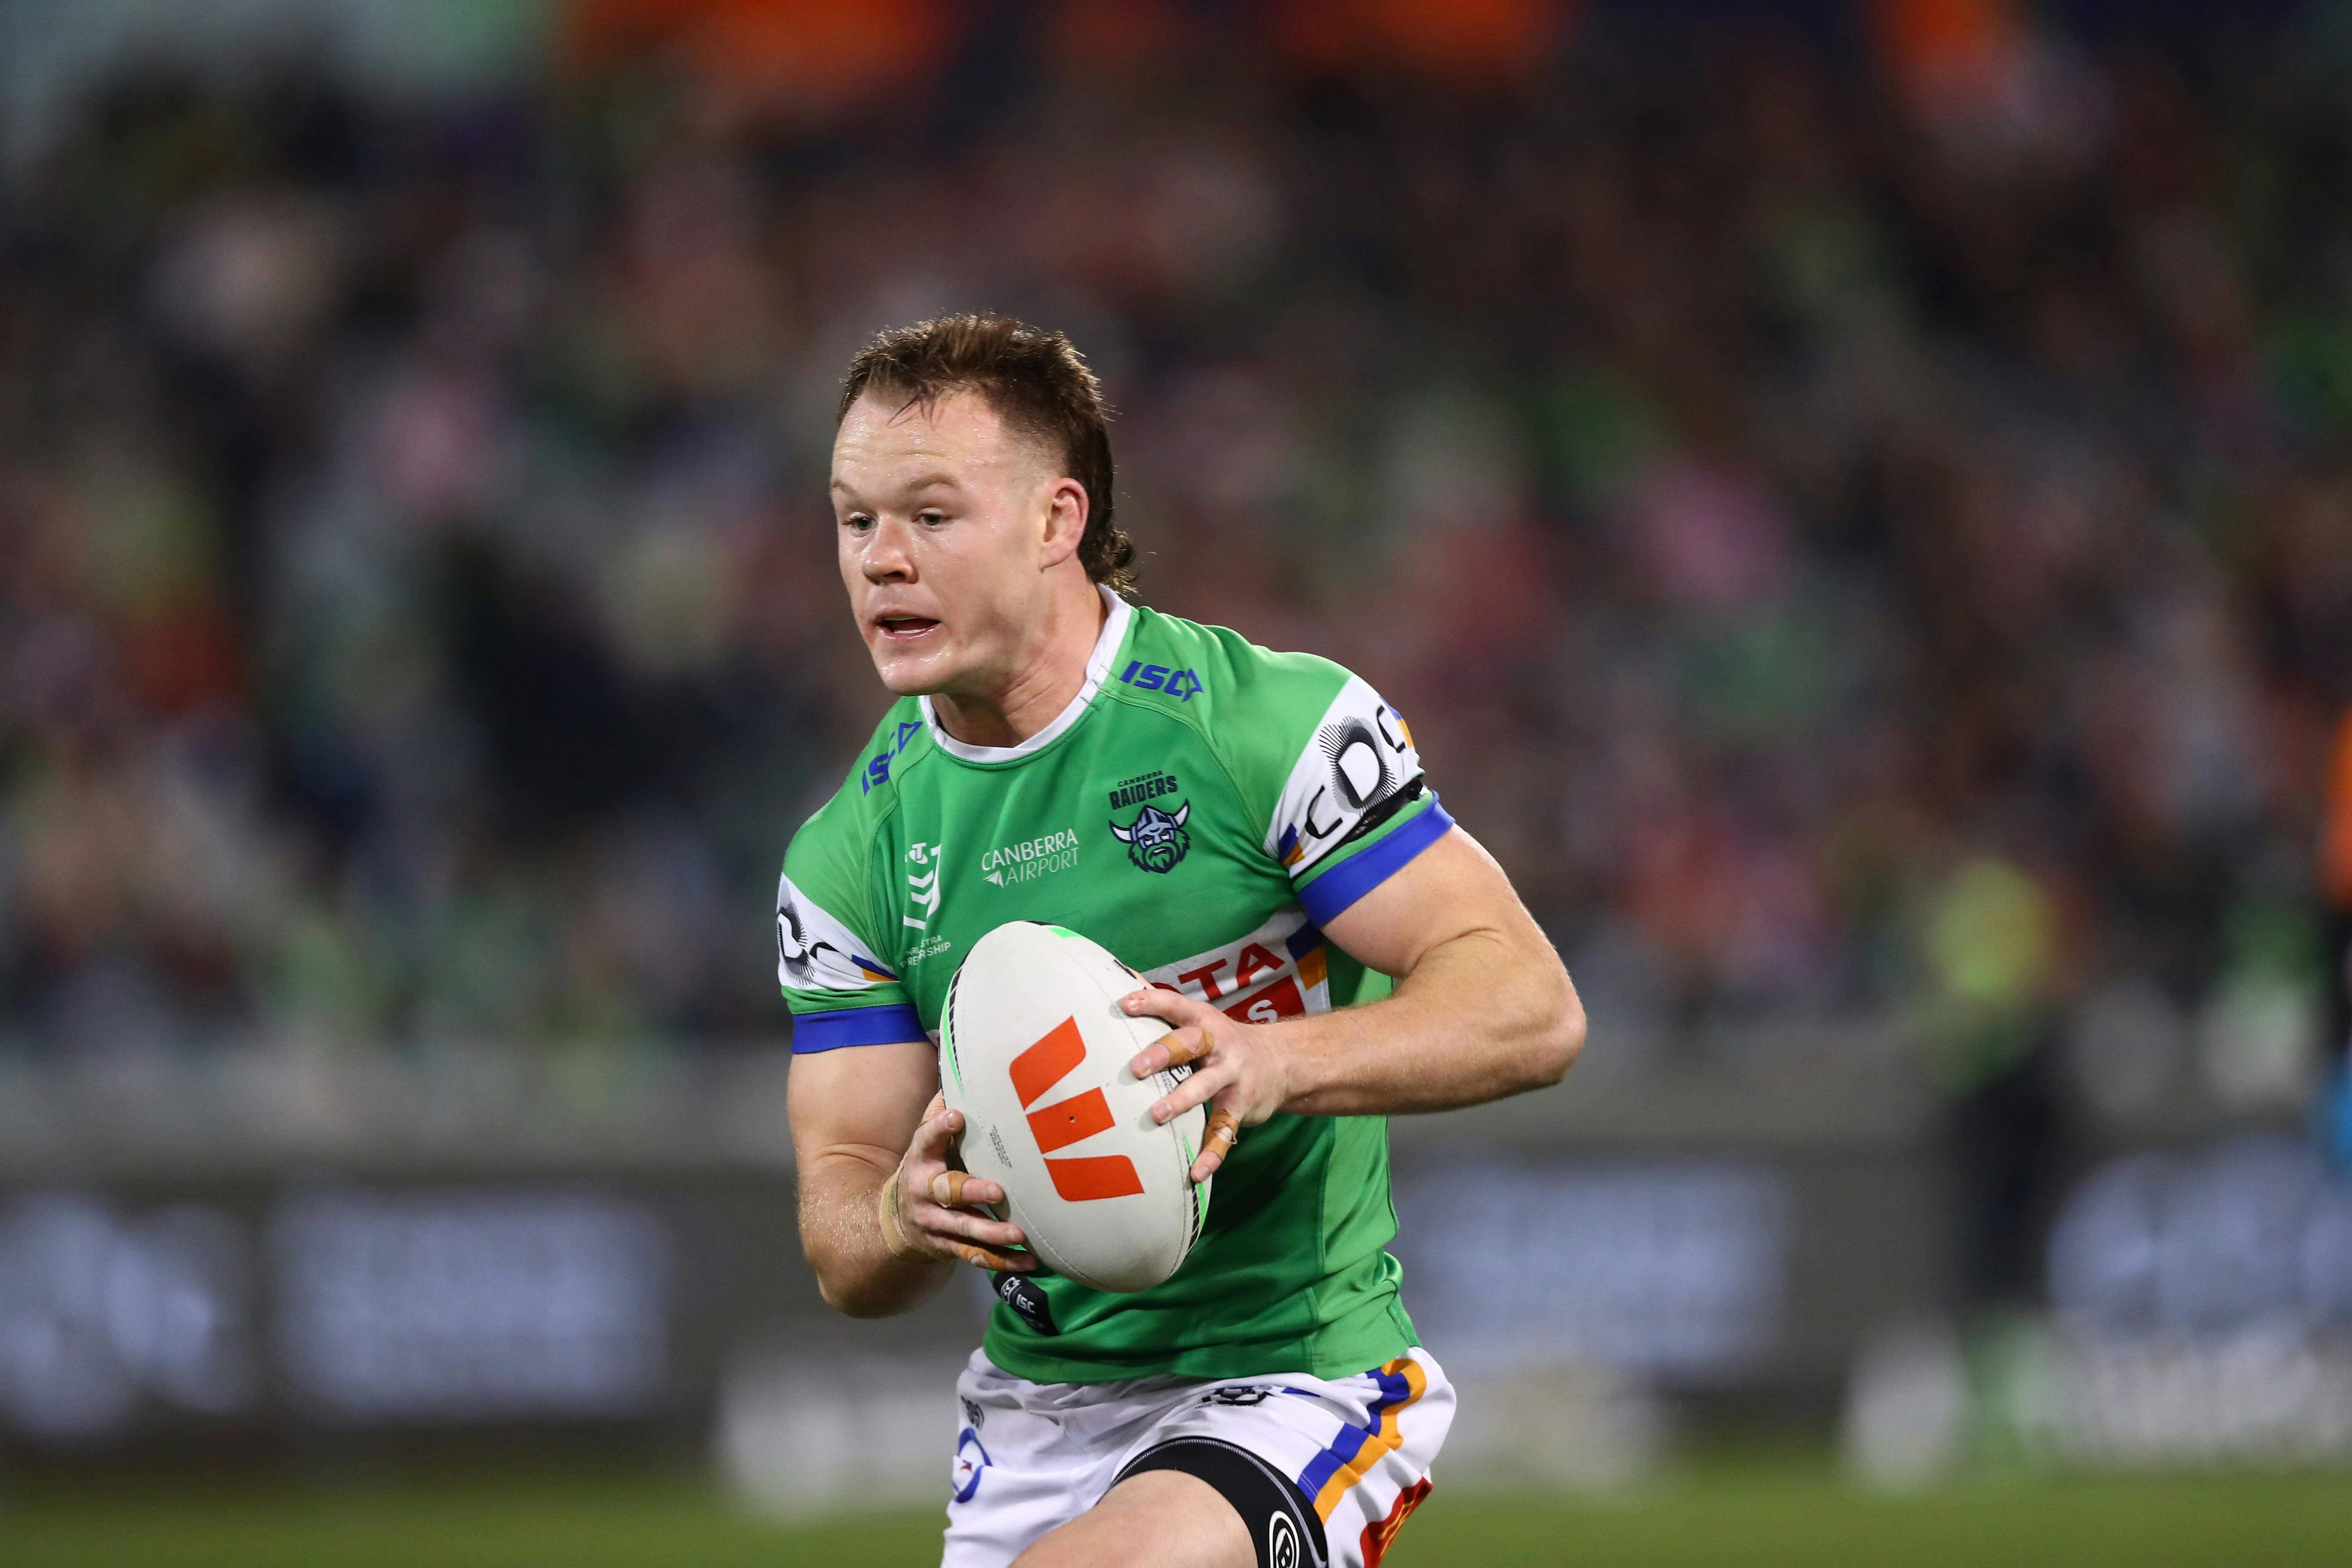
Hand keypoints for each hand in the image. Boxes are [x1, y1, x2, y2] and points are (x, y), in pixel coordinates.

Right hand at [880, 1093, 1036, 1272]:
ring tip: (1018, 1233)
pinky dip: (1002, 1260)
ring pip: (963, 1230)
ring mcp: (937, 1224)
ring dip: (992, 1232)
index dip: (938, 1128)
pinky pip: (976, 1256)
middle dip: (971, 1192)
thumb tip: (958, 1074)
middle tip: (997, 1191)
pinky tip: (1028, 1259)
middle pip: (947, 1192)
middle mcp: (926, 1193)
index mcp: (921, 1161)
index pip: (925, 1140)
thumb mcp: (924, 1143)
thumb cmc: (925, 1170)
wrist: (896, 1222)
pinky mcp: (949, 1247)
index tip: (956, 1116)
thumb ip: (939, 1115)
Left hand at [1121, 989, 1296, 1181]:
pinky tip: (1195, 1173)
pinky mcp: (1241, 1107)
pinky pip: (1224, 1132)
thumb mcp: (1203, 1022)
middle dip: (1163, 1054)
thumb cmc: (1224, 1043)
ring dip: (1181, 1101)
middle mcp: (1220, 1045)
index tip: (1125, 1004)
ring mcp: (1232, 1077)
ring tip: (1156, 1115)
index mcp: (1205, 1021)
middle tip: (1135, 1068)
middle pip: (1190, 1044)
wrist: (1283, 1063)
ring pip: (1206, 1087)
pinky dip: (1212, 1154)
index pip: (1176, 1006)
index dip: (1152, 1002)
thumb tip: (1123, 995)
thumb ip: (1168, 1015)